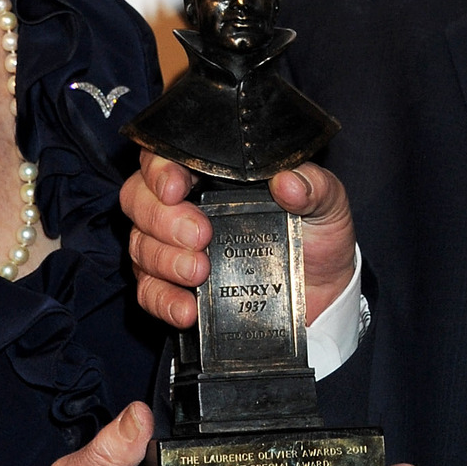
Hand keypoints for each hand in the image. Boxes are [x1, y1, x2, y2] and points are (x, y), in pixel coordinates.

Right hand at [122, 149, 356, 331]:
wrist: (323, 296)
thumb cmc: (317, 239)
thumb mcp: (327, 206)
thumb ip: (314, 187)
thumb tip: (289, 183)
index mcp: (213, 174)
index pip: (165, 156)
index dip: (159, 168)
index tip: (175, 188)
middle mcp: (185, 206)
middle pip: (139, 199)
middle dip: (162, 219)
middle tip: (199, 236)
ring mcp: (173, 248)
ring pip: (140, 246)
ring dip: (164, 260)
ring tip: (200, 272)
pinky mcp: (176, 288)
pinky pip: (149, 293)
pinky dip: (163, 301)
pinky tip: (187, 309)